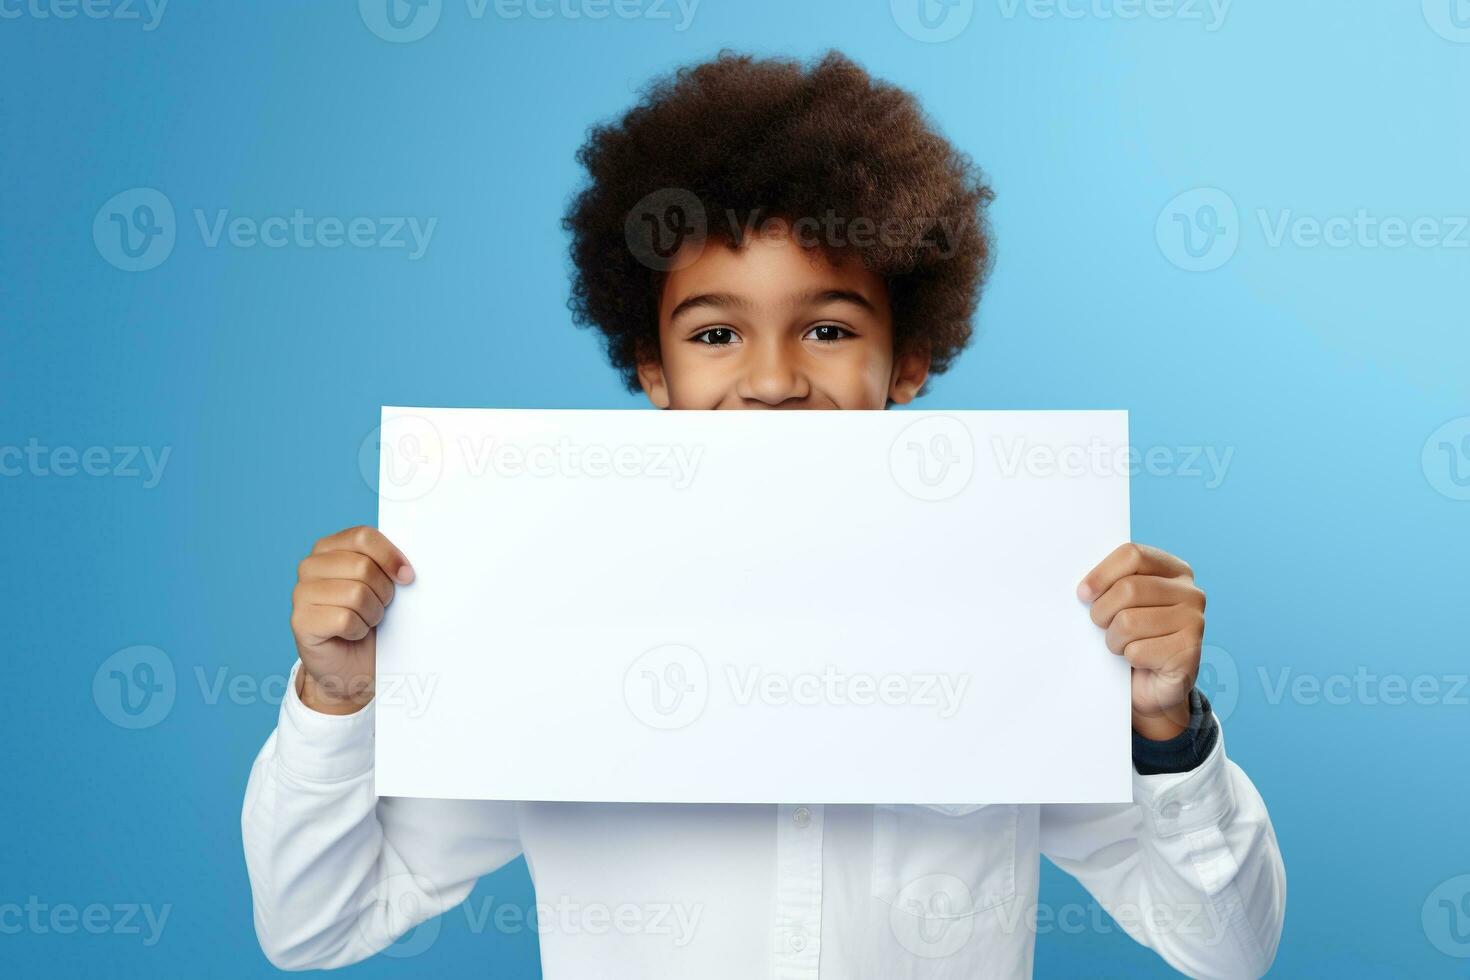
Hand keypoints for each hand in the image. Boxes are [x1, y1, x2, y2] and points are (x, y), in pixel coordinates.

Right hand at [290, 525, 413, 714]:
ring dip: (372, 613)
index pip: (362, 535)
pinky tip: (353, 634)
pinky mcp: (300, 621)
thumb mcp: (380, 585)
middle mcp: (310, 566)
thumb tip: (407, 568)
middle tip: (380, 607)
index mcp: (329, 548)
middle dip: (383, 591)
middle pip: (363, 566)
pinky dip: (359, 630)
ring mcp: (300, 593)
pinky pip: (345, 619)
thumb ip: (385, 566)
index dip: (390, 556)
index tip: (407, 576)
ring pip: (356, 593)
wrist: (352, 666)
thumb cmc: (369, 620)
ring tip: (366, 621)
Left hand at [1078, 543, 1203, 741]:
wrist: (1150, 686)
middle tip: (1103, 627)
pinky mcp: (1189, 653)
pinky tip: (1140, 662)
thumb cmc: (1131, 637)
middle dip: (1102, 612)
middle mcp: (1191, 593)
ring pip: (1128, 622)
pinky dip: (1129, 659)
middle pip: (1128, 589)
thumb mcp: (1121, 603)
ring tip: (1122, 645)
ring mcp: (1195, 622)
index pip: (1133, 555)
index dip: (1101, 574)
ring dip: (1114, 639)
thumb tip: (1084, 587)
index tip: (1083, 594)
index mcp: (1174, 570)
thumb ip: (1111, 585)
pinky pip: (1138, 651)